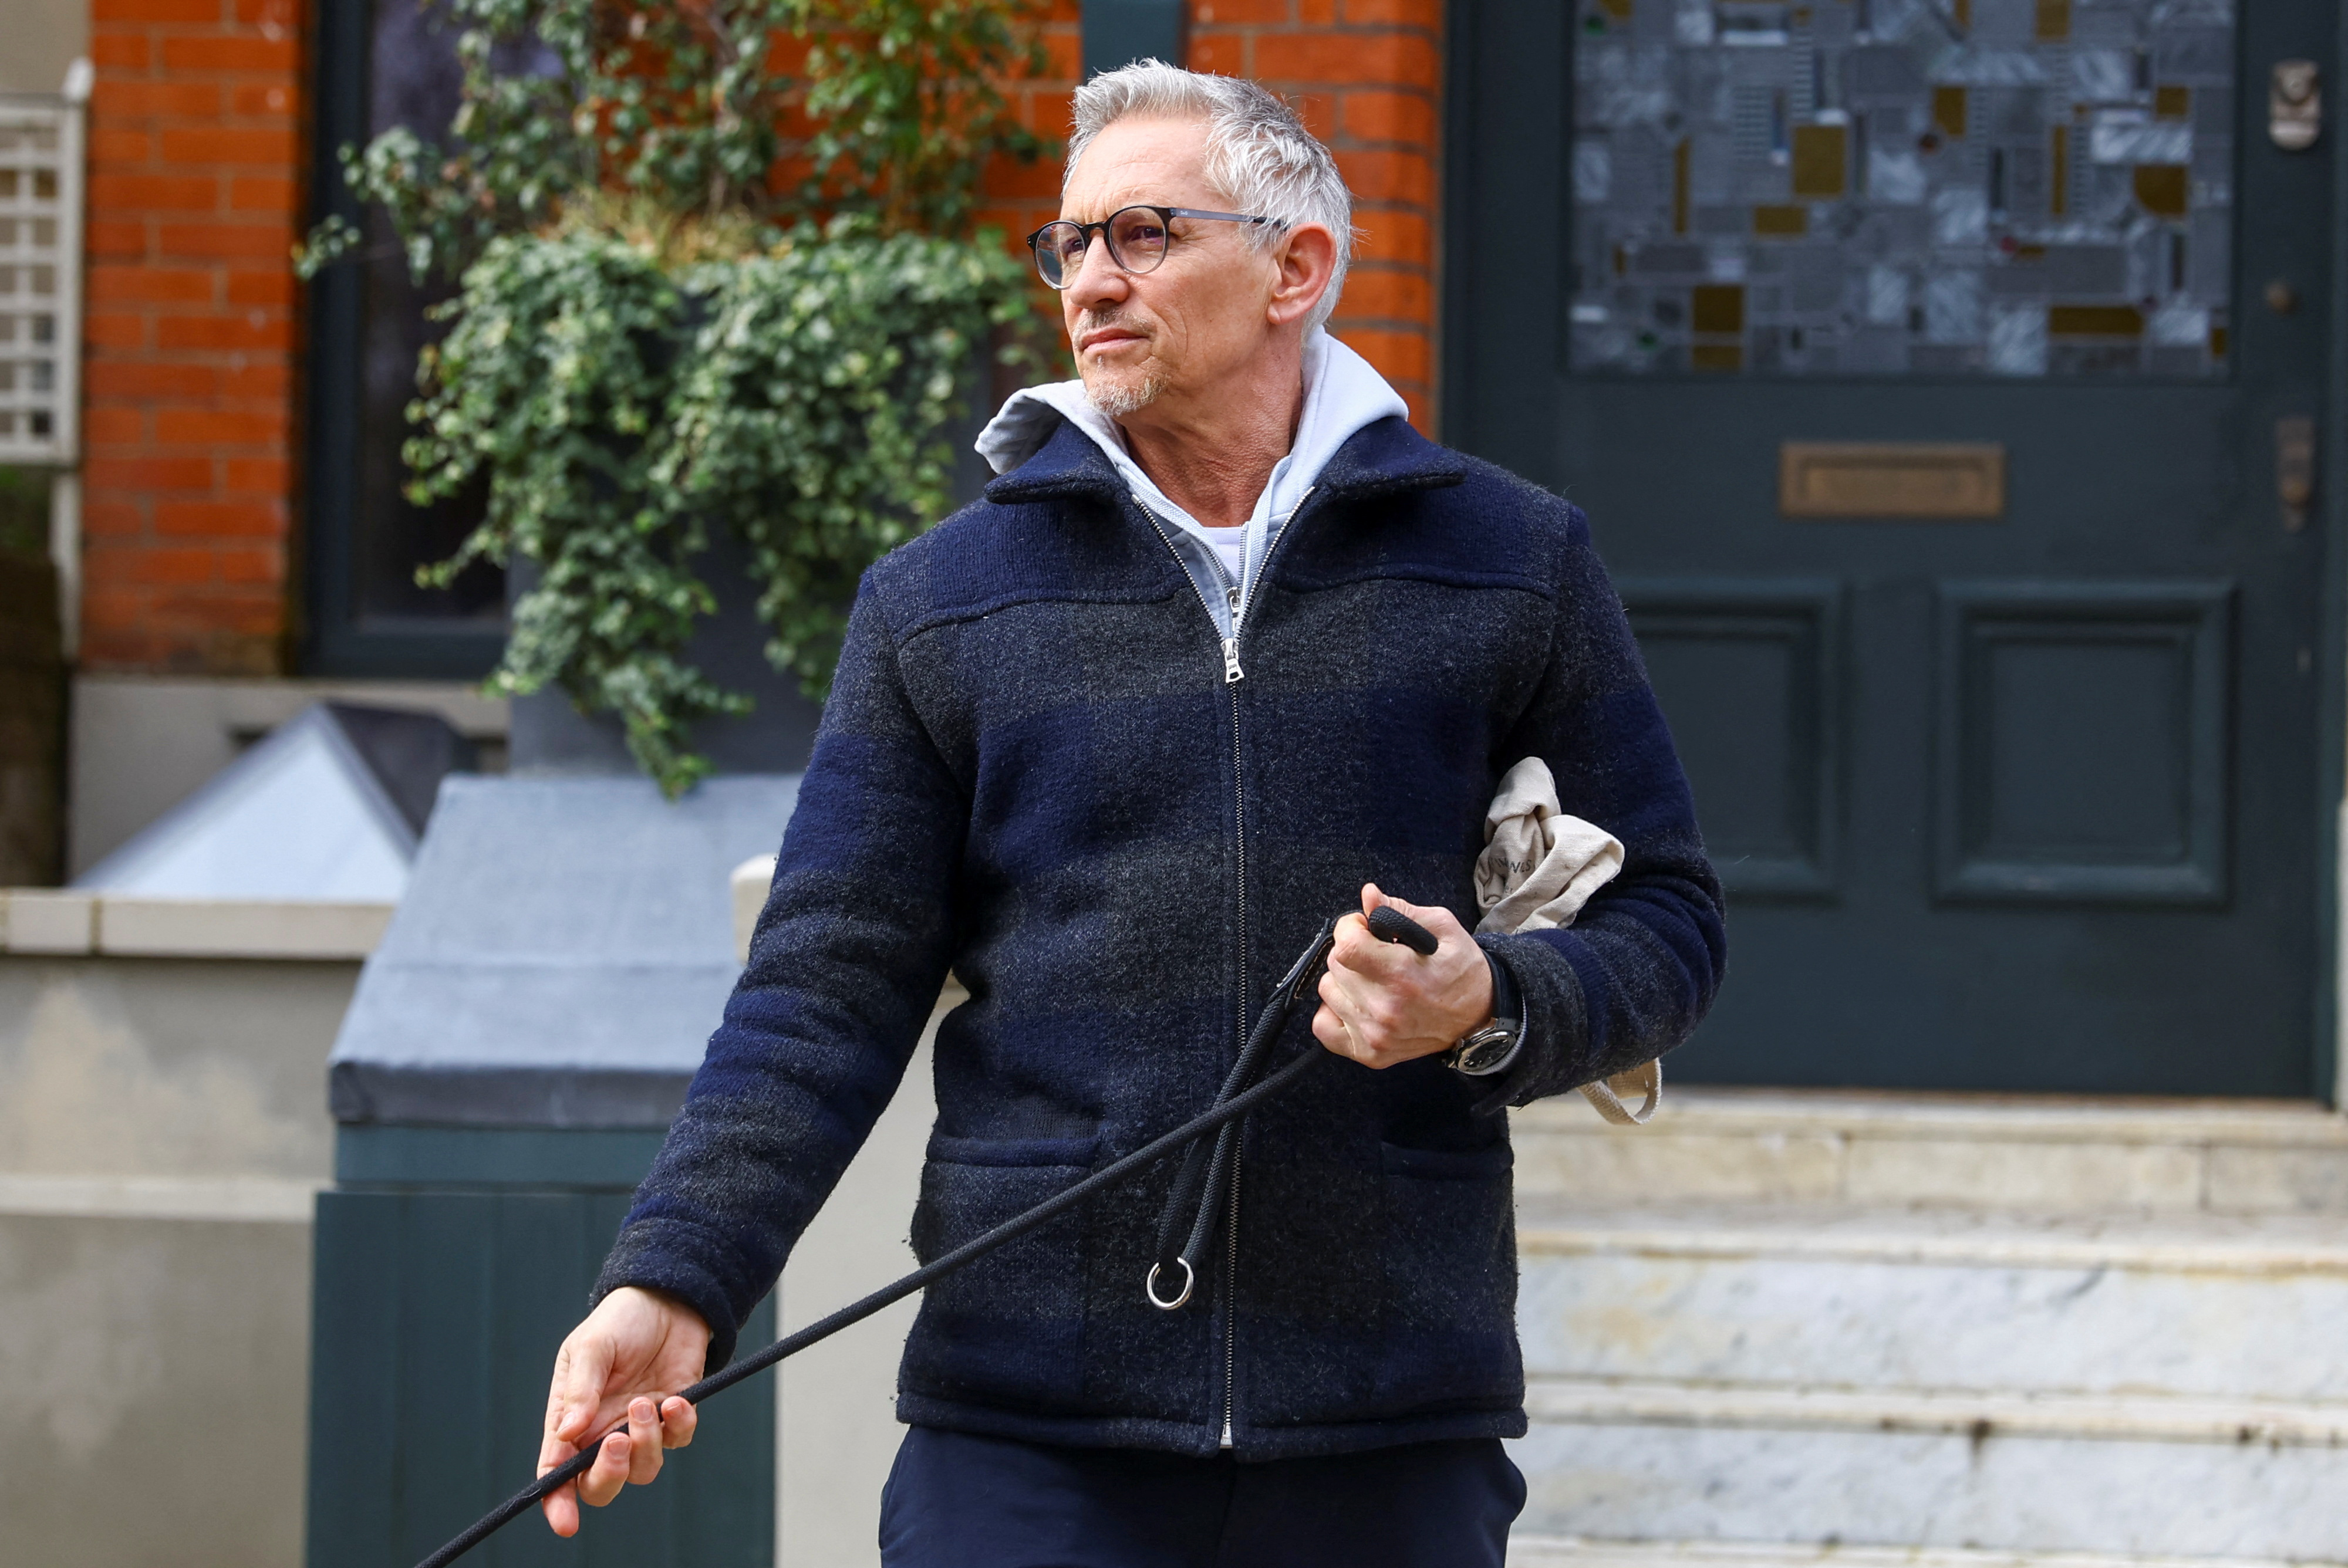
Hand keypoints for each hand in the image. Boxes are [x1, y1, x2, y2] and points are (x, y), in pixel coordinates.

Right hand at [537, 1286, 709, 1534]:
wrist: (667, 1299)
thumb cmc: (618, 1322)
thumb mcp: (591, 1346)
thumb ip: (580, 1389)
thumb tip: (567, 1433)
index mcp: (571, 1421)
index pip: (557, 1472)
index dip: (557, 1502)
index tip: (566, 1522)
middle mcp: (603, 1432)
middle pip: (601, 1485)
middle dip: (608, 1475)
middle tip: (618, 1440)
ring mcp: (641, 1428)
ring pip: (643, 1470)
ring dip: (646, 1443)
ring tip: (649, 1402)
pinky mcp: (674, 1417)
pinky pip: (678, 1440)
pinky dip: (679, 1425)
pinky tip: (677, 1400)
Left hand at [1311, 884, 1492, 1069]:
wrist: (1481, 1017)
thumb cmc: (1462, 969)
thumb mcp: (1442, 927)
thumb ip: (1399, 910)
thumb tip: (1368, 895)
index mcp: (1403, 975)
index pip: (1346, 945)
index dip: (1350, 927)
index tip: (1364, 927)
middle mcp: (1385, 1010)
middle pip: (1335, 965)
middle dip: (1351, 950)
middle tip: (1376, 953)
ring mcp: (1375, 1036)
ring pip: (1328, 991)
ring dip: (1344, 979)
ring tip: (1372, 978)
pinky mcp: (1370, 1054)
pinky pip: (1323, 1027)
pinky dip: (1334, 1010)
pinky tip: (1358, 1001)